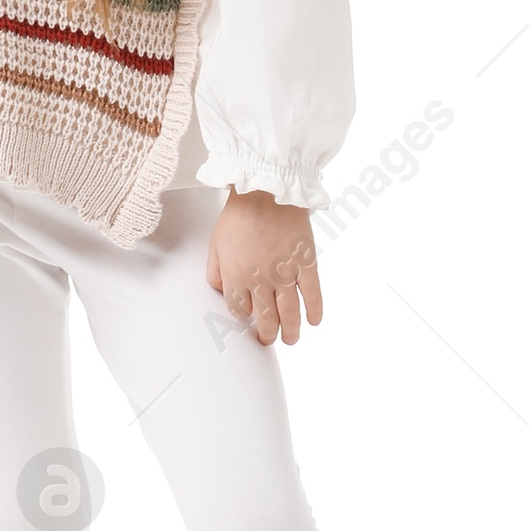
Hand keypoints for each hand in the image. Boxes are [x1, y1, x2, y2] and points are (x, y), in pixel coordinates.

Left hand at [206, 187, 322, 344]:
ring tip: (290, 339)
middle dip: (267, 334)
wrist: (265, 191)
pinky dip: (315, 311)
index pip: (239, 310)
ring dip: (290, 331)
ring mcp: (285, 274)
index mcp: (236, 276)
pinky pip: (313, 294)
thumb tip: (219, 290)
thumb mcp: (215, 243)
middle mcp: (260, 281)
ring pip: (289, 314)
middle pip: (265, 319)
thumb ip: (215, 271)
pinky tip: (314, 321)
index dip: (243, 316)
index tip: (249, 317)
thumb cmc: (239, 214)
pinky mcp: (306, 264)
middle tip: (269, 339)